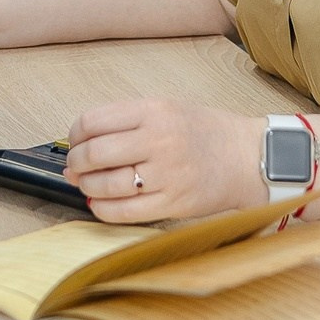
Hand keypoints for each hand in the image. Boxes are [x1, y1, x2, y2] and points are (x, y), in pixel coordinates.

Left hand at [64, 99, 264, 222]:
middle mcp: (159, 140)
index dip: (75, 133)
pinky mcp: (173, 203)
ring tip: (85, 184)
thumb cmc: (204, 130)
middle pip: (96, 153)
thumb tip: (85, 138)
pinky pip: (126, 212)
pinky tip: (98, 204)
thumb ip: (128, 119)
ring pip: (108, 185)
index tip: (74, 140)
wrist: (245, 156)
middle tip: (74, 166)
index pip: (94, 121)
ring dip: (87, 186)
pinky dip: (104, 210)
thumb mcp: (166, 107)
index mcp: (154, 111)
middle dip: (76, 162)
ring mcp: (166, 174)